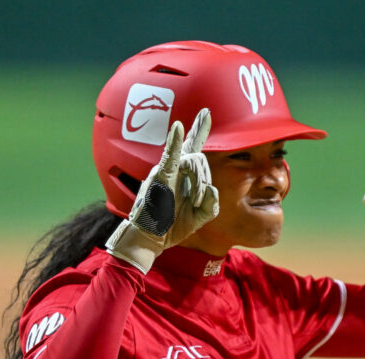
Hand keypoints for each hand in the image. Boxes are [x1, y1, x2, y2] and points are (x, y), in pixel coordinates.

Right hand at [106, 109, 218, 272]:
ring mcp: (166, 171)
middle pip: (199, 158)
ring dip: (199, 184)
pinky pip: (169, 158)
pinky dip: (173, 143)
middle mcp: (174, 169)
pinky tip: (177, 127)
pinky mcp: (159, 178)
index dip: (200, 129)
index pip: (193, 147)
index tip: (206, 112)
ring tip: (194, 202)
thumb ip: (211, 204)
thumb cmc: (172, 227)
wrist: (152, 240)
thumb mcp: (199, 217)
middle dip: (204, 179)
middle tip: (199, 201)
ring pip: (192, 162)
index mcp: (182, 175)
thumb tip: (212, 189)